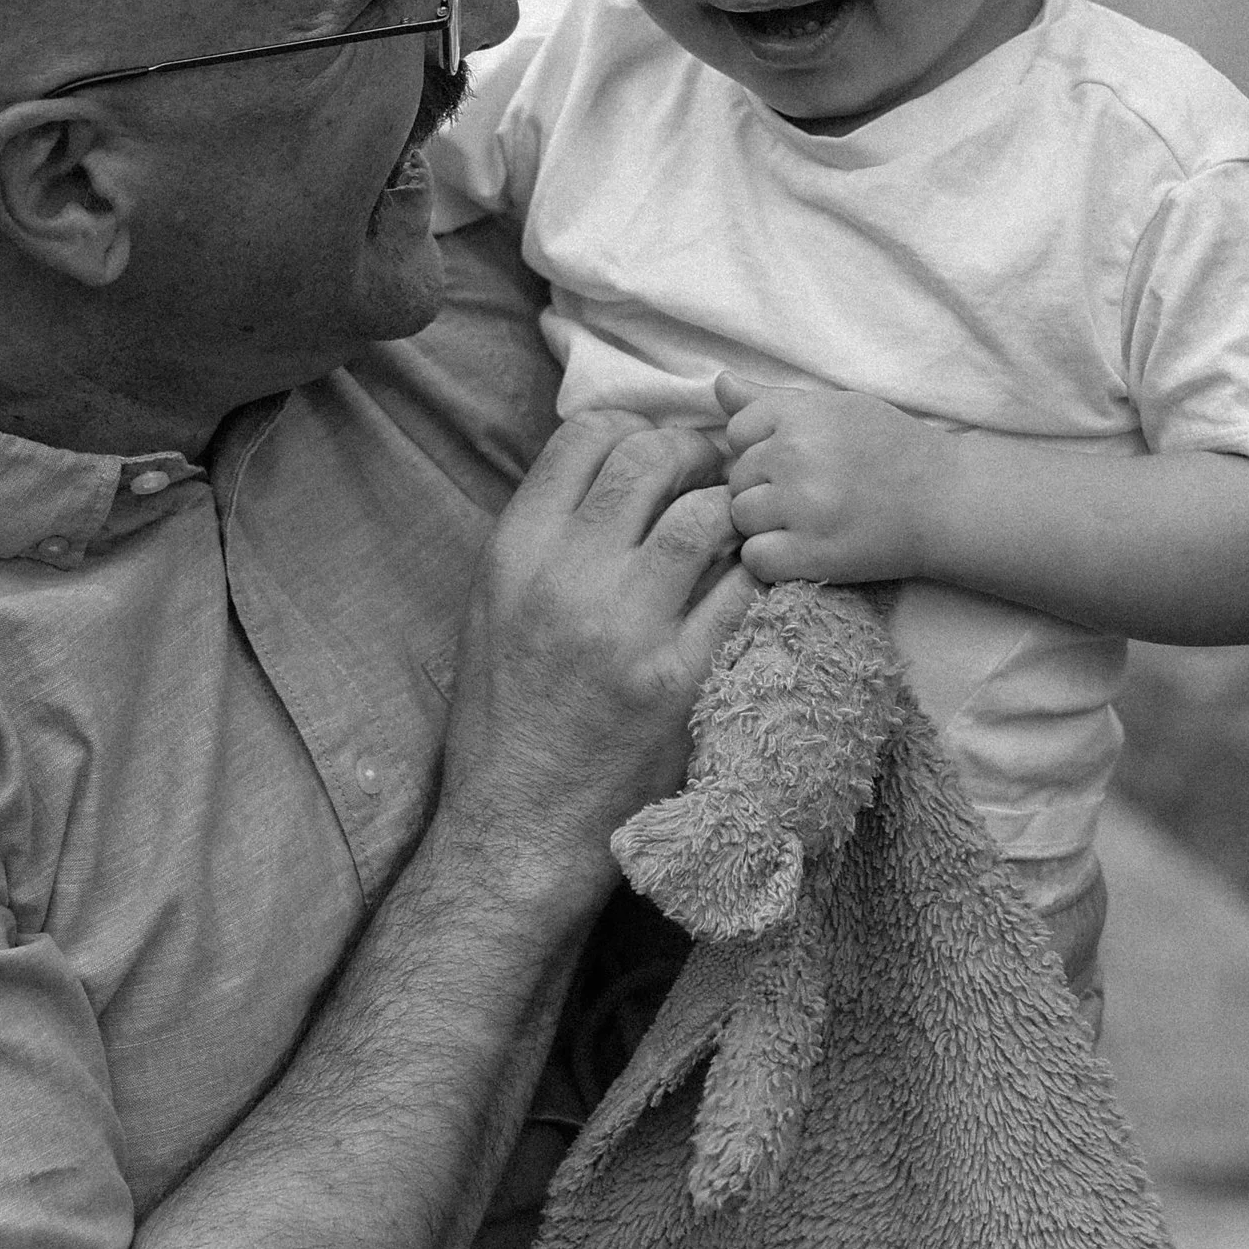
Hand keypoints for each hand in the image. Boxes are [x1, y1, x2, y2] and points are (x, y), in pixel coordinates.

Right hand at [442, 413, 750, 904]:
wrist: (520, 820)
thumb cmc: (505, 713)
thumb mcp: (492, 605)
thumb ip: (543, 533)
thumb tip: (605, 467)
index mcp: (516, 550)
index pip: (587, 436)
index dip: (634, 427)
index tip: (657, 450)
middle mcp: (568, 576)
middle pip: (652, 458)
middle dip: (695, 454)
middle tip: (713, 474)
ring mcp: (630, 628)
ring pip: (708, 514)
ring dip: (733, 508)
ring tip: (738, 524)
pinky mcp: (682, 678)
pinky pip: (743, 592)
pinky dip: (756, 573)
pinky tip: (754, 579)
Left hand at [715, 368, 935, 585]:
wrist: (946, 500)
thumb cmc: (891, 449)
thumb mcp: (836, 408)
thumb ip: (772, 400)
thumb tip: (719, 384)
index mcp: (800, 415)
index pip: (737, 432)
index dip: (760, 450)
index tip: (794, 462)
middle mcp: (796, 456)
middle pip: (736, 479)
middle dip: (762, 488)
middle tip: (808, 496)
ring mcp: (803, 506)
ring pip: (741, 519)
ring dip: (765, 525)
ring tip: (807, 523)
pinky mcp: (813, 553)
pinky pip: (756, 559)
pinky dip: (774, 560)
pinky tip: (804, 550)